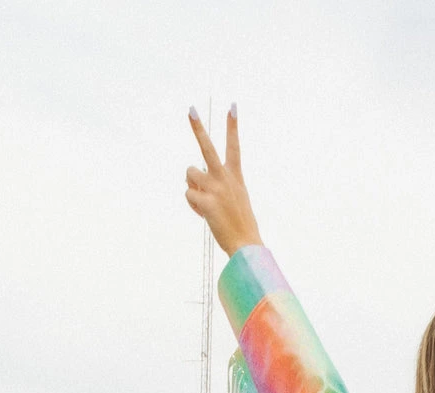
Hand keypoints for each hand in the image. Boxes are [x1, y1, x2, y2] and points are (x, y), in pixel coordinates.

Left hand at [185, 106, 262, 256]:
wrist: (246, 244)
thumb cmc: (240, 224)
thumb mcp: (235, 199)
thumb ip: (217, 184)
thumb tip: (194, 179)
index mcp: (235, 176)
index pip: (234, 146)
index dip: (232, 126)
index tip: (232, 106)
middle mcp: (224, 178)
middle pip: (207, 147)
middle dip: (197, 127)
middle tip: (191, 109)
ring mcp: (215, 189)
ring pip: (190, 173)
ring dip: (192, 185)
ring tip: (205, 201)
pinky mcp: (206, 202)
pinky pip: (188, 195)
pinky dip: (193, 205)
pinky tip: (205, 214)